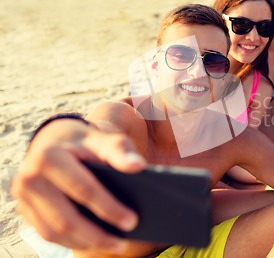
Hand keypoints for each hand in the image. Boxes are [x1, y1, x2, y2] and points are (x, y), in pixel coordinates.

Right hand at [11, 119, 145, 252]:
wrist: (54, 140)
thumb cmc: (84, 143)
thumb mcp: (102, 140)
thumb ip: (120, 151)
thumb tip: (138, 166)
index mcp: (49, 157)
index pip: (83, 189)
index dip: (109, 208)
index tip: (132, 221)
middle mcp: (29, 178)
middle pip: (66, 218)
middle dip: (97, 234)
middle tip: (123, 243)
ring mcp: (22, 196)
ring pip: (54, 231)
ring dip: (85, 242)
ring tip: (114, 244)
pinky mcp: (24, 209)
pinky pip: (47, 233)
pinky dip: (72, 241)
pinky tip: (95, 242)